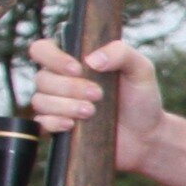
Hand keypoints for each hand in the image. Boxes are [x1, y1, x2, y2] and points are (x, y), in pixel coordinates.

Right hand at [25, 37, 165, 172]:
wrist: (145, 135)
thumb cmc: (141, 98)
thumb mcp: (141, 69)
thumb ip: (121, 53)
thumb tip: (91, 59)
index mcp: (75, 59)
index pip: (43, 50)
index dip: (54, 58)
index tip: (78, 69)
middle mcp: (61, 80)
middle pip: (42, 78)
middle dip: (70, 87)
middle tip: (98, 95)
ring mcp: (58, 104)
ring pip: (40, 101)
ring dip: (64, 106)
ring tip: (91, 112)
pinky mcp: (59, 126)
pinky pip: (41, 123)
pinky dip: (54, 122)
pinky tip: (72, 125)